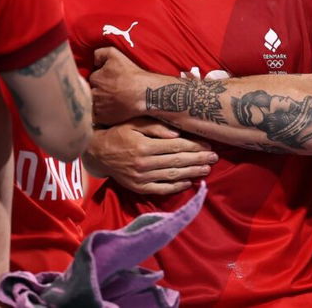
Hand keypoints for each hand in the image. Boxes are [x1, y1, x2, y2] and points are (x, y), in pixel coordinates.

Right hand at [85, 119, 216, 195]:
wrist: (97, 153)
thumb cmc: (117, 133)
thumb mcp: (133, 123)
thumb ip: (155, 127)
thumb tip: (177, 134)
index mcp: (144, 145)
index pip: (176, 146)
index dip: (194, 146)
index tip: (208, 145)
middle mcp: (144, 163)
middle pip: (177, 161)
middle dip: (198, 159)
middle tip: (215, 157)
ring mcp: (141, 177)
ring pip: (172, 175)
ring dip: (192, 173)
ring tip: (207, 169)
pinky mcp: (139, 187)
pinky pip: (161, 189)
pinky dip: (176, 187)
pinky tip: (188, 182)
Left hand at [89, 47, 153, 124]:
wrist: (145, 94)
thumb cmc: (131, 74)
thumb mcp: (115, 55)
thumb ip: (100, 53)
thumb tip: (93, 61)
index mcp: (95, 79)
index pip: (92, 78)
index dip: (100, 79)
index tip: (108, 80)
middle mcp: (94, 94)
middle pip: (91, 91)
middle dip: (98, 90)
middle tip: (110, 90)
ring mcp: (99, 107)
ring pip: (92, 104)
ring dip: (98, 102)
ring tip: (111, 100)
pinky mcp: (104, 119)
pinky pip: (96, 116)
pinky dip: (101, 113)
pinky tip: (110, 108)